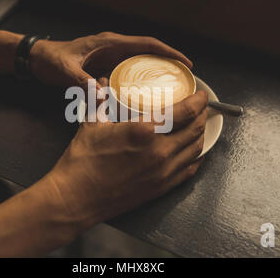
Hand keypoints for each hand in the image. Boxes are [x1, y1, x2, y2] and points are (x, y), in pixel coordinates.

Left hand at [29, 32, 192, 91]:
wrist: (38, 59)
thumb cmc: (51, 59)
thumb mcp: (65, 70)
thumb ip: (81, 82)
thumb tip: (100, 96)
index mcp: (110, 44)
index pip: (146, 44)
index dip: (168, 52)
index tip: (185, 63)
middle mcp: (114, 48)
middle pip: (149, 53)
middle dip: (168, 64)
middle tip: (185, 80)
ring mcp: (111, 58)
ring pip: (140, 64)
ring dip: (156, 73)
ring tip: (172, 89)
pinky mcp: (106, 67)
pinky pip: (129, 73)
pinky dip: (141, 81)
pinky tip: (146, 96)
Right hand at [40, 88, 207, 230]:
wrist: (77, 198)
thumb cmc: (83, 161)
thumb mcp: (92, 124)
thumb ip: (101, 99)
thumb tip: (102, 82)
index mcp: (145, 132)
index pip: (185, 112)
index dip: (199, 101)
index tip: (201, 95)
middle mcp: (160, 152)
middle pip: (195, 129)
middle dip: (202, 115)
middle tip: (201, 107)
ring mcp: (163, 172)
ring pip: (195, 149)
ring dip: (201, 134)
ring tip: (198, 125)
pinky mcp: (160, 188)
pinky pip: (188, 170)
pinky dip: (195, 157)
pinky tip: (193, 151)